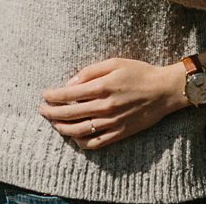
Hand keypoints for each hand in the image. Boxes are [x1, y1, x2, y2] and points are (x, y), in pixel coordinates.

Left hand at [40, 57, 183, 149]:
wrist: (163, 91)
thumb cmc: (139, 72)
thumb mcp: (115, 62)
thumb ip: (90, 72)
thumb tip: (70, 83)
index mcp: (102, 87)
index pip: (69, 94)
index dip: (53, 96)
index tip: (44, 95)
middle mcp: (105, 107)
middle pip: (70, 113)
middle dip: (52, 113)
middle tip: (42, 110)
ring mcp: (111, 123)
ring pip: (79, 131)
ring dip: (62, 128)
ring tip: (54, 123)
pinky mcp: (119, 133)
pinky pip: (95, 143)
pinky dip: (81, 142)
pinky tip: (74, 137)